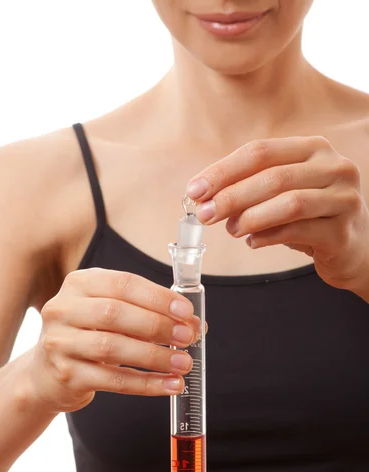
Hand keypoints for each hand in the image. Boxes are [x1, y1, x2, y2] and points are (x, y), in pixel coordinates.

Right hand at [28, 268, 201, 412]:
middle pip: (114, 313)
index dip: (157, 297)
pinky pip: (113, 381)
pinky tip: (170, 385)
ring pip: (113, 348)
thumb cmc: (89, 334)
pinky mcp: (66, 375)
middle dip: (158, 325)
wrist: (47, 373)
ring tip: (184, 363)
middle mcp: (63, 309)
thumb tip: (196, 324)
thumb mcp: (110, 313)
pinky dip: (147, 384)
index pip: (122, 284)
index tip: (187, 311)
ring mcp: (60, 343)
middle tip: (189, 337)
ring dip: (155, 356)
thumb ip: (148, 312)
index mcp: (79, 284)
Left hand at [187, 136, 368, 297]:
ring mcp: (343, 198)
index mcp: (313, 149)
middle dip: (230, 196)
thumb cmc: (309, 217)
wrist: (351, 247)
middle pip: (272, 176)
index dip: (223, 171)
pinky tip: (254, 242)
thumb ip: (249, 190)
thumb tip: (204, 198)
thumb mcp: (281, 194)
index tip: (195, 190)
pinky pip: (298, 232)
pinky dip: (268, 237)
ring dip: (250, 218)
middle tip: (205, 214)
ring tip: (232, 230)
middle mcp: (333, 167)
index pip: (260, 152)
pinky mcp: (343, 231)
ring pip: (288, 203)